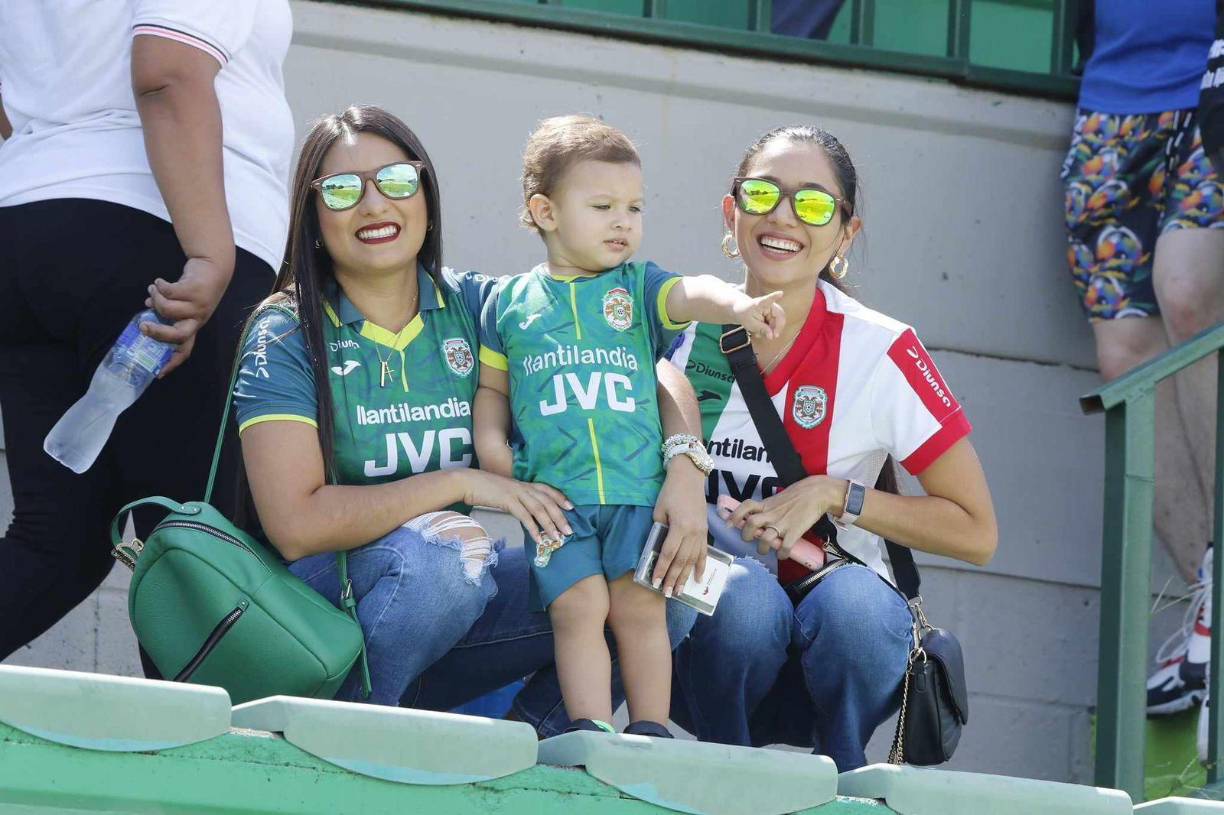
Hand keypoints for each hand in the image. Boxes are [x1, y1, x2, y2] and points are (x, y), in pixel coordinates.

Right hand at [142, 256, 233, 375]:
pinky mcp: (196, 291)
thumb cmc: (194, 289)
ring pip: (168, 310)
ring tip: (153, 290)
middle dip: (158, 332)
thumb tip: (147, 307)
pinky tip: (160, 282)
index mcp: (193, 326)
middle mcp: (197, 320)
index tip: (159, 373)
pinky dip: (160, 286)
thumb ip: (165, 309)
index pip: (185, 350)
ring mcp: (198, 306)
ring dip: (155, 299)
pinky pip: (170, 291)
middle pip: (179, 335)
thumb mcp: (182, 303)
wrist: (213, 268)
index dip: (172, 362)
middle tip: (142, 326)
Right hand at [460, 470, 573, 546]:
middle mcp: (523, 487)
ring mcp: (516, 493)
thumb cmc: (485, 488)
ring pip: (539, 509)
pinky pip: (524, 516)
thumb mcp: (506, 492)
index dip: (560, 498)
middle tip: (569, 531)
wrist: (468, 482)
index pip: (547, 490)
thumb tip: (527, 513)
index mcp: (524, 484)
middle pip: (547, 501)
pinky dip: (533, 528)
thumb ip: (518, 499)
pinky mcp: (507, 501)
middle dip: (560, 517)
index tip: (571, 508)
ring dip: (550, 524)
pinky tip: (538, 538)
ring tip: (557, 538)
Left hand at [650, 455, 708, 596]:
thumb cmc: (670, 492)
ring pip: (693, 560)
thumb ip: (659, 529)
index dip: (661, 569)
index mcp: (680, 526)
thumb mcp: (659, 509)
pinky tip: (698, 578)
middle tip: (668, 593)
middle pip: (682, 560)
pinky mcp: (705, 532)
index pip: (668, 553)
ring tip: (680, 591)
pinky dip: (701, 566)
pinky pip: (704, 552)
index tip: (655, 582)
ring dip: (686, 577)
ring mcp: (701, 533)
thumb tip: (657, 548)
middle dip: (673, 578)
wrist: (690, 478)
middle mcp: (693, 532)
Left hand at [727, 476, 845, 558]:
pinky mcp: (795, 531)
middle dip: (747, 535)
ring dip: (762, 548)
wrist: (817, 492)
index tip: (728, 524)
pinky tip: (782, 554)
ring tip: (765, 550)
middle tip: (751, 539)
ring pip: (765, 539)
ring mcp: (783, 523)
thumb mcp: (777, 499)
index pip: (746, 506)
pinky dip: (782, 553)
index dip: (735, 515)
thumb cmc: (798, 496)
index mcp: (766, 505)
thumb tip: (757, 519)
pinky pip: (785, 547)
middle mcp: (771, 514)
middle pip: (751, 524)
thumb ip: (767, 508)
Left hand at [732, 290, 784, 340]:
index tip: (781, 293)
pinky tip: (761, 332)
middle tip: (771, 337)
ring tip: (760, 333)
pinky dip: (770, 330)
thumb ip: (761, 329)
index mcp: (761, 303)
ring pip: (778, 323)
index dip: (775, 297)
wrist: (741, 310)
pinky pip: (775, 325)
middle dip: (777, 328)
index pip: (768, 300)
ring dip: (772, 330)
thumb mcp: (750, 324)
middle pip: (779, 317)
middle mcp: (770, 305)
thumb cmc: (744, 314)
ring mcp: (772, 310)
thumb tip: (772, 336)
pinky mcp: (773, 315)